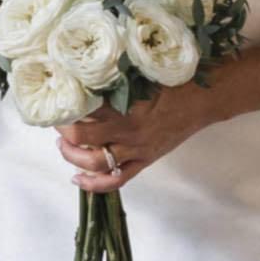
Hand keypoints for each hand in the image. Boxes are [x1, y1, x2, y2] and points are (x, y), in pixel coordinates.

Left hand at [57, 85, 221, 192]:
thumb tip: (83, 80)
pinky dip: (94, 184)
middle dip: (63, 132)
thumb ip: (115, 82)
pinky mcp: (144, 161)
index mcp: (127, 105)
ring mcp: (137, 149)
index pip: (85, 109)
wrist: (202, 100)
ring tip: (62, 146)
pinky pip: (116, 180)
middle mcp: (129, 130)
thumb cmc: (172, 82)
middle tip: (57, 123)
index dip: (66, 106)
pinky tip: (77, 179)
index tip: (57, 100)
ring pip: (95, 162)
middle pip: (83, 138)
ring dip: (72, 156)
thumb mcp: (141, 76)